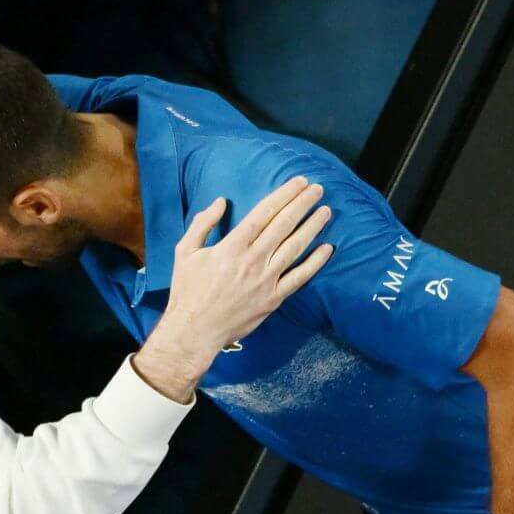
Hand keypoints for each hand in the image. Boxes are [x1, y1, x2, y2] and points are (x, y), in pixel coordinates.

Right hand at [132, 179, 335, 399]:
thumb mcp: (185, 252)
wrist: (195, 331)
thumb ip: (203, 223)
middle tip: (318, 189)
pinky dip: (315, 262)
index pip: (264, 213)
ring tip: (325, 211)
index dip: (284, 195)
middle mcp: (253, 260)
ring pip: (295, 247)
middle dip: (302, 204)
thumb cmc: (188, 291)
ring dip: (313, 227)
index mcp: (232, 246)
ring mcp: (266, 280)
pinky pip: (299, 277)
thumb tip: (222, 202)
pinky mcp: (274, 299)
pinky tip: (327, 248)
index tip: (299, 183)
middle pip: (284, 225)